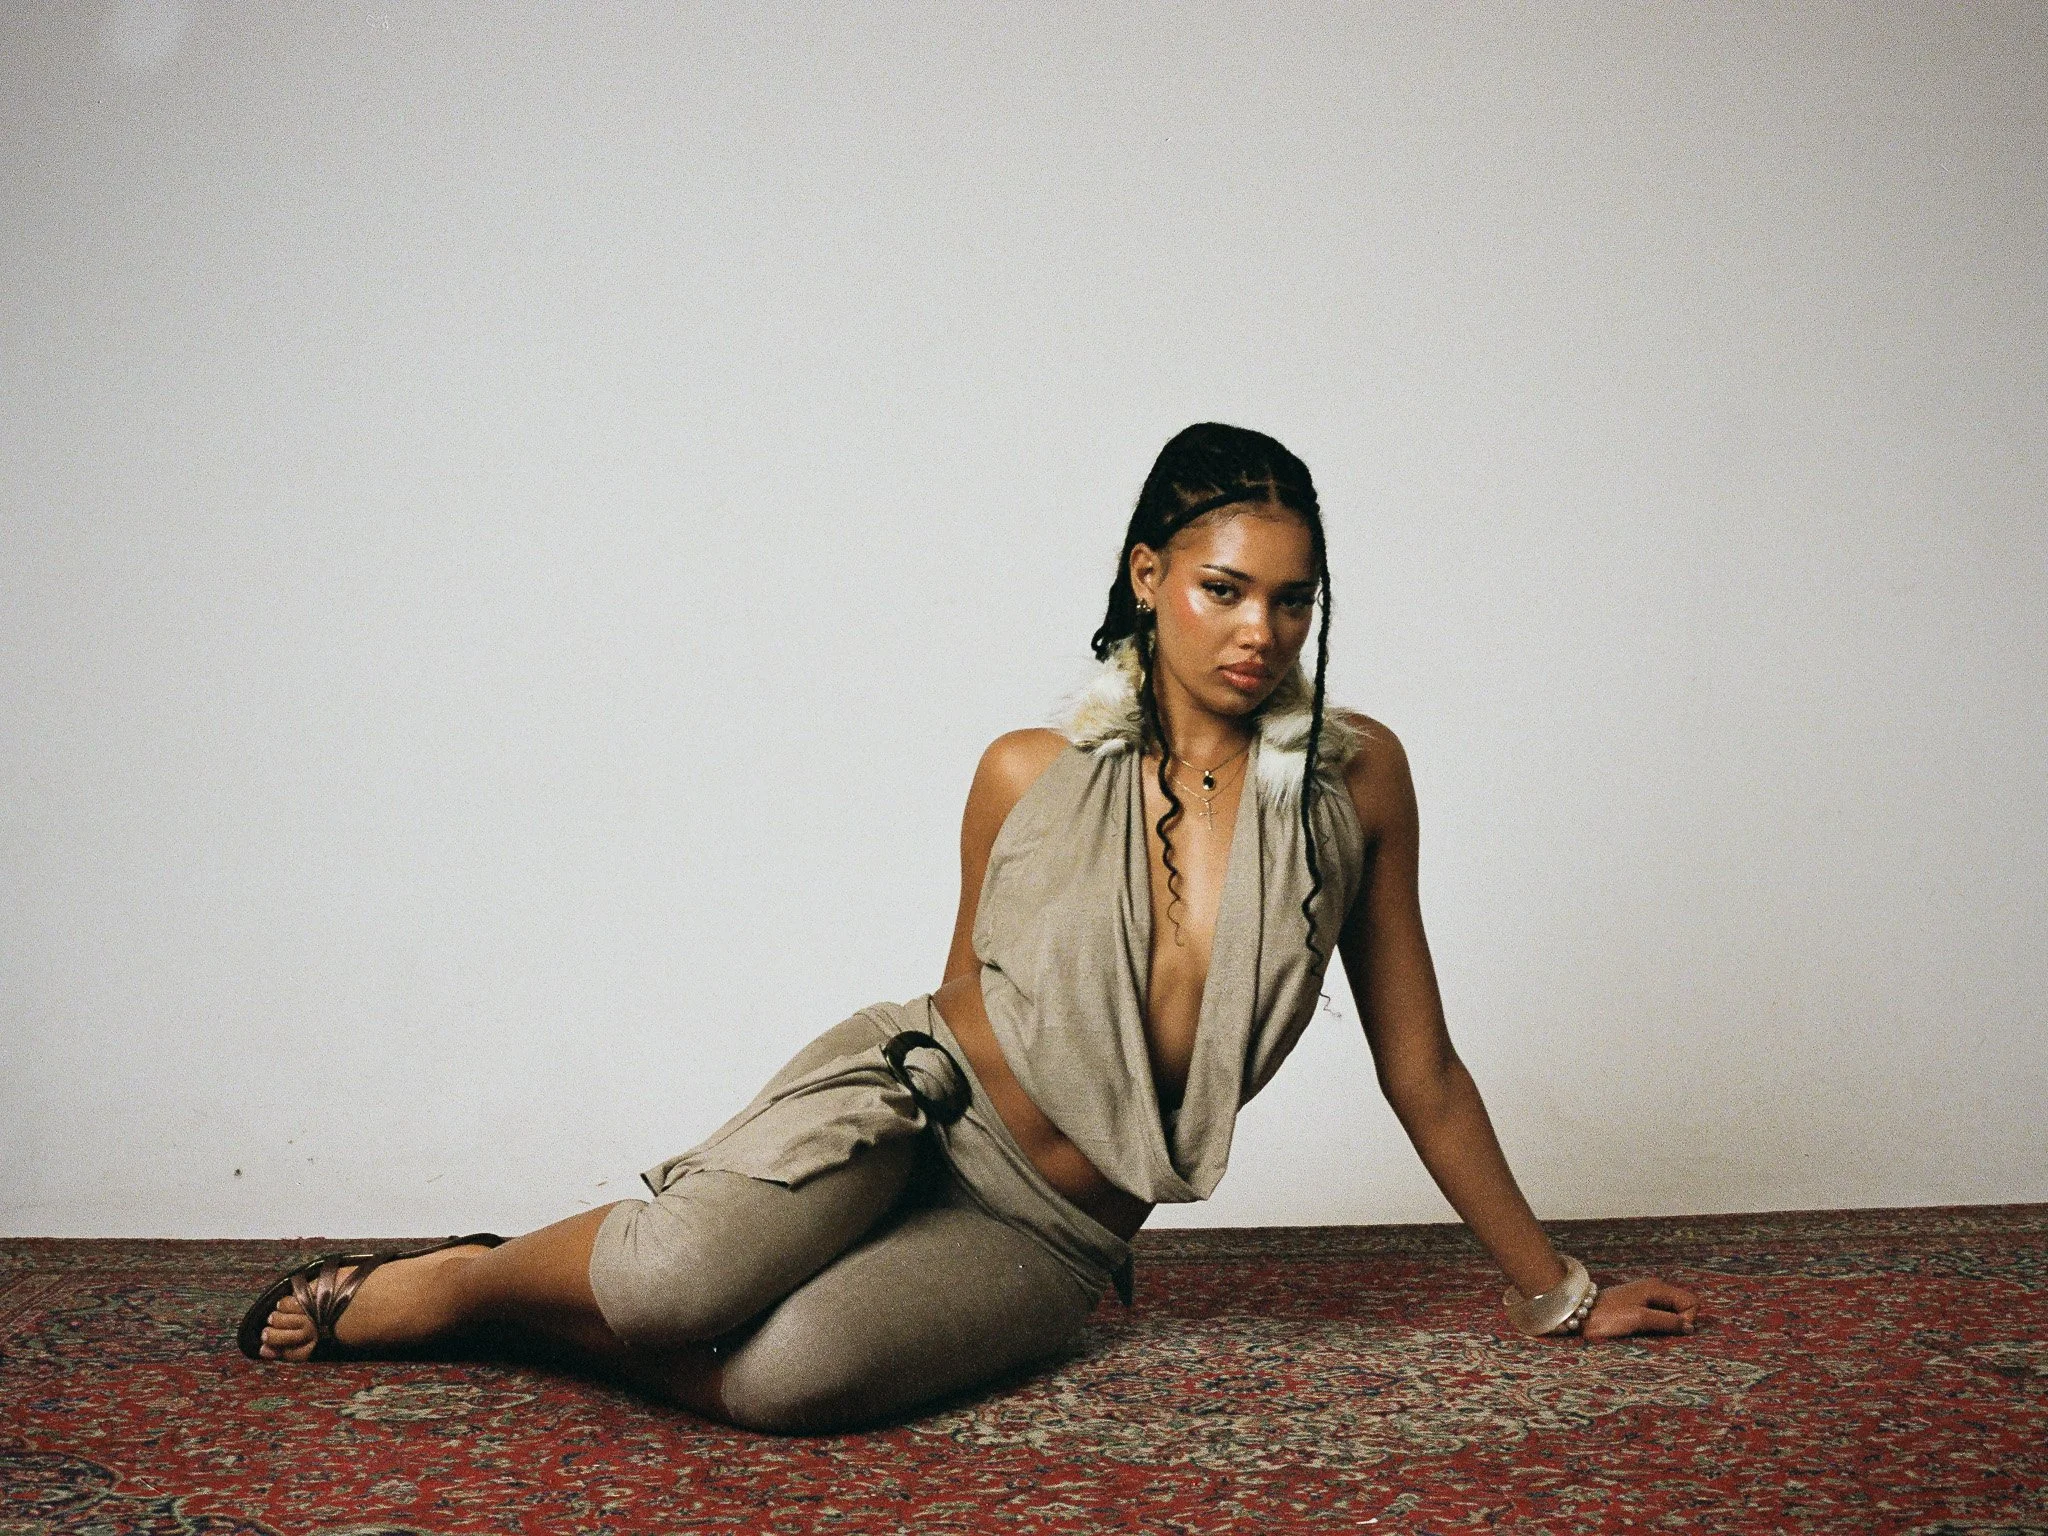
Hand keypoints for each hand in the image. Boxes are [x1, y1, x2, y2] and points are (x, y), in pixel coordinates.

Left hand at [1580, 1277, 1697, 1340]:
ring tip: (1653, 1332)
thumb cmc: (1607, 1316)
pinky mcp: (1638, 1306)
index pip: (1691, 1301)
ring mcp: (1646, 1297)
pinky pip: (1660, 1315)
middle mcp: (1654, 1289)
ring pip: (1673, 1312)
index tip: (1672, 1328)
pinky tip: (1647, 1330)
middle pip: (1683, 1306)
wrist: (1580, 1314)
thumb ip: (1666, 1321)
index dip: (1688, 1318)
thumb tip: (1689, 1327)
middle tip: (1661, 1332)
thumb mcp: (1639, 1319)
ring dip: (1669, 1325)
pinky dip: (1659, 1325)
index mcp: (1657, 1287)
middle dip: (1680, 1322)